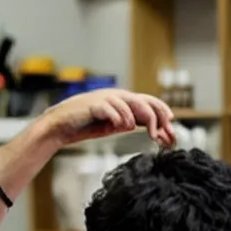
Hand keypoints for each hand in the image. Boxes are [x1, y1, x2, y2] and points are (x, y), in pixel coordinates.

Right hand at [41, 88, 175, 147]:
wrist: (59, 126)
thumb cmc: (83, 125)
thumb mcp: (109, 126)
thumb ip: (124, 122)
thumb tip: (140, 125)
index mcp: (121, 101)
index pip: (148, 103)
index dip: (162, 114)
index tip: (171, 129)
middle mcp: (115, 97)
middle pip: (144, 102)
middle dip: (158, 118)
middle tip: (165, 134)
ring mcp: (104, 99)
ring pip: (130, 104)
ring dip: (142, 119)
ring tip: (148, 133)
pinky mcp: (93, 105)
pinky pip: (110, 109)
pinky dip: (119, 117)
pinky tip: (123, 126)